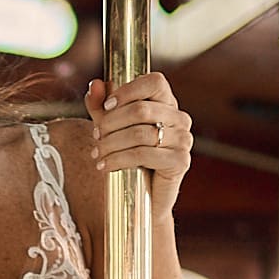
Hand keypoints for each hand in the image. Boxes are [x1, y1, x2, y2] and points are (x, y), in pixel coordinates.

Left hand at [86, 74, 192, 217]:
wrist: (142, 196)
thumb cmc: (129, 157)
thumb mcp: (111, 128)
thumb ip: (102, 107)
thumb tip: (95, 86)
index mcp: (167, 103)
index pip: (154, 82)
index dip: (128, 90)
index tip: (106, 106)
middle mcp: (180, 118)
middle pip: (141, 109)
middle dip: (111, 123)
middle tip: (95, 135)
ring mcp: (183, 139)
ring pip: (140, 133)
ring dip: (111, 143)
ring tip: (96, 153)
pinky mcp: (180, 161)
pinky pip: (145, 154)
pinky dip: (119, 160)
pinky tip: (105, 166)